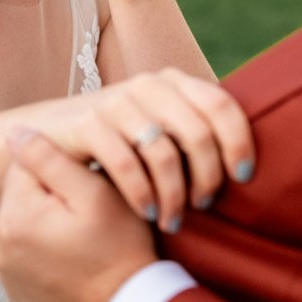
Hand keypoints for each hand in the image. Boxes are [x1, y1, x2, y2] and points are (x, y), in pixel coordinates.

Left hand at [0, 128, 154, 301]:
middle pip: (23, 195)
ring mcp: (5, 272)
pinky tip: (73, 256)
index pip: (25, 165)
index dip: (61, 168)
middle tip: (91, 214)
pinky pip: (25, 252)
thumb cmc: (120, 249)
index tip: (89, 185)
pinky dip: (45, 249)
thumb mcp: (93, 193)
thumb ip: (50, 158)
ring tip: (84, 237)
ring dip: (48, 221)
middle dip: (53, 196)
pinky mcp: (16, 289)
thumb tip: (14, 133)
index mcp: (14, 216)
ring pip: (24, 222)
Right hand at [27, 69, 254, 233]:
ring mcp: (116, 102)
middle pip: (197, 132)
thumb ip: (196, 131)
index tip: (244, 177)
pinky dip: (142, 194)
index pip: (222, 103)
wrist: (51, 136)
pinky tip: (147, 213)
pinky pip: (126, 163)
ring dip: (174, 193)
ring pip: (163, 151)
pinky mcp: (87, 124)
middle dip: (206, 176)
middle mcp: (148, 85)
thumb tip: (251, 162)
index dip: (239, 140)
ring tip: (174, 219)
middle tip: (203, 205)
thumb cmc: (120, 141)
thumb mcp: (161, 128)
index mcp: (174, 82)